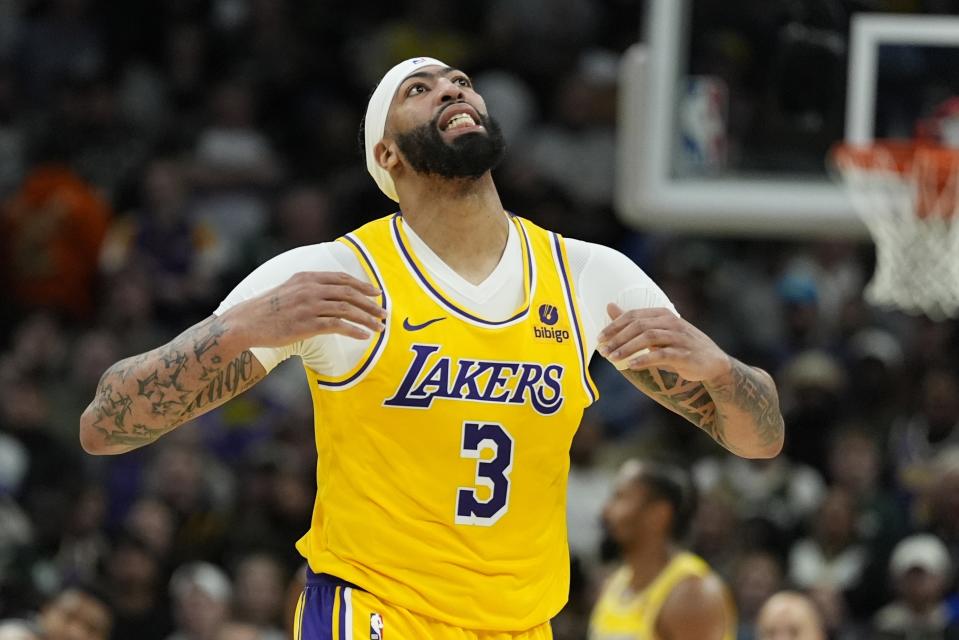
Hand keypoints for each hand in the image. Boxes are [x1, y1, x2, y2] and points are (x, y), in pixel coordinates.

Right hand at [224, 271, 385, 346]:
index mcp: (307, 277)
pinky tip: (364, 336)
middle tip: (383, 313)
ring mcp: (309, 306)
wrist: (246, 322)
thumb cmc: (268, 308)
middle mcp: (310, 289)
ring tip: (379, 327)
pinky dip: (354, 330)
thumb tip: (332, 292)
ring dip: (366, 318)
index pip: (342, 279)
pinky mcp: (307, 325)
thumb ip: (310, 287)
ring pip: (347, 310)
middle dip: (370, 303)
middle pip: (349, 293)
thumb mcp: (289, 288)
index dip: (362, 286)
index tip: (376, 293)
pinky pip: (338, 326)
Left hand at [597, 304, 730, 381]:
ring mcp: (679, 338)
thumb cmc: (680, 347)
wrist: (713, 363)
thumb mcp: (656, 332)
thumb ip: (633, 321)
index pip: (633, 315)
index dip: (614, 326)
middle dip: (618, 338)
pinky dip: (645, 359)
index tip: (599, 338)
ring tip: (613, 358)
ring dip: (627, 348)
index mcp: (663, 314)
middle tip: (603, 350)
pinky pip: (662, 354)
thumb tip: (610, 307)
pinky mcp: (685, 354)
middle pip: (639, 325)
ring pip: (649, 338)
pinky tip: (632, 365)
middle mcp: (671, 322)